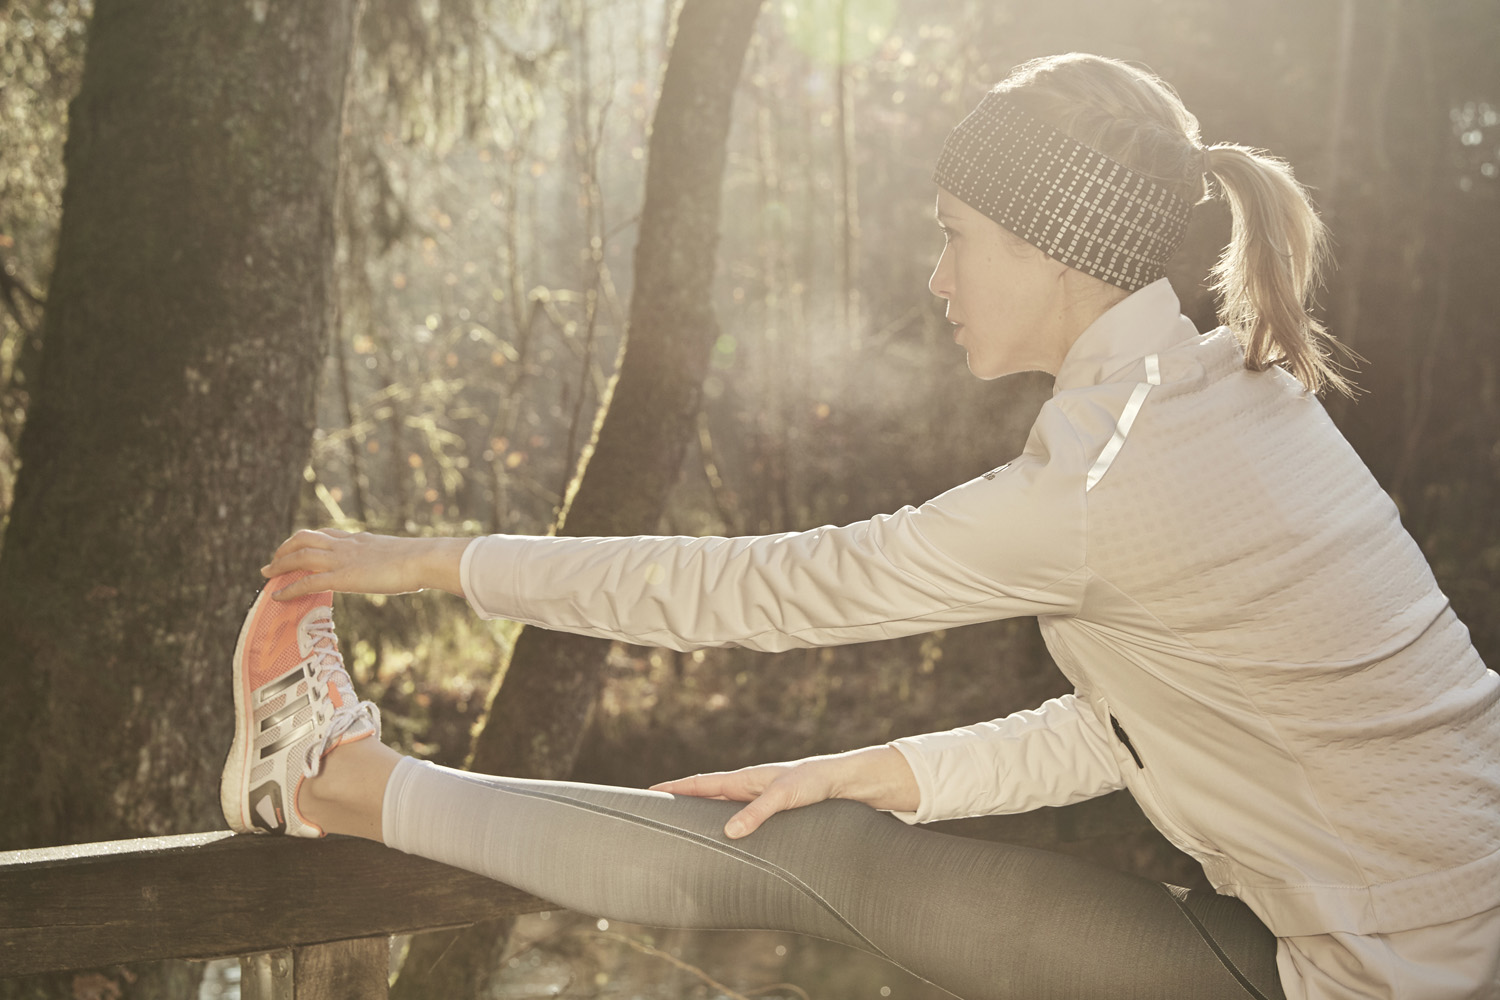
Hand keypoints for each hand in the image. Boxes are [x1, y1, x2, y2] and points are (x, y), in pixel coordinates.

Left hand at [261, 529, 467, 600]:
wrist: (423, 559)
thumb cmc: (422, 560)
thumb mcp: (402, 555)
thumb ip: (394, 560)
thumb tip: (406, 569)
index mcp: (360, 539)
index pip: (326, 533)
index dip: (307, 540)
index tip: (297, 548)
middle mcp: (346, 545)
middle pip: (305, 538)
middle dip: (285, 548)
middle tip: (273, 562)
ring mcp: (342, 560)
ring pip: (299, 556)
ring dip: (279, 565)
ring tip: (266, 575)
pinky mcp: (342, 577)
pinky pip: (307, 582)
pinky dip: (288, 588)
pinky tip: (276, 596)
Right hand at [649, 746, 918, 838]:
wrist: (847, 782)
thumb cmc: (816, 783)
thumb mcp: (785, 797)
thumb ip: (757, 813)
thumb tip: (728, 832)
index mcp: (745, 779)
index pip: (701, 783)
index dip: (675, 789)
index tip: (648, 791)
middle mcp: (748, 788)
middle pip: (706, 796)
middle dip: (681, 805)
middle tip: (655, 815)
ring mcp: (759, 799)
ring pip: (721, 809)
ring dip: (701, 817)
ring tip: (681, 831)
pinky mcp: (773, 811)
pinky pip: (739, 819)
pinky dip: (724, 827)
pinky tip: (725, 841)